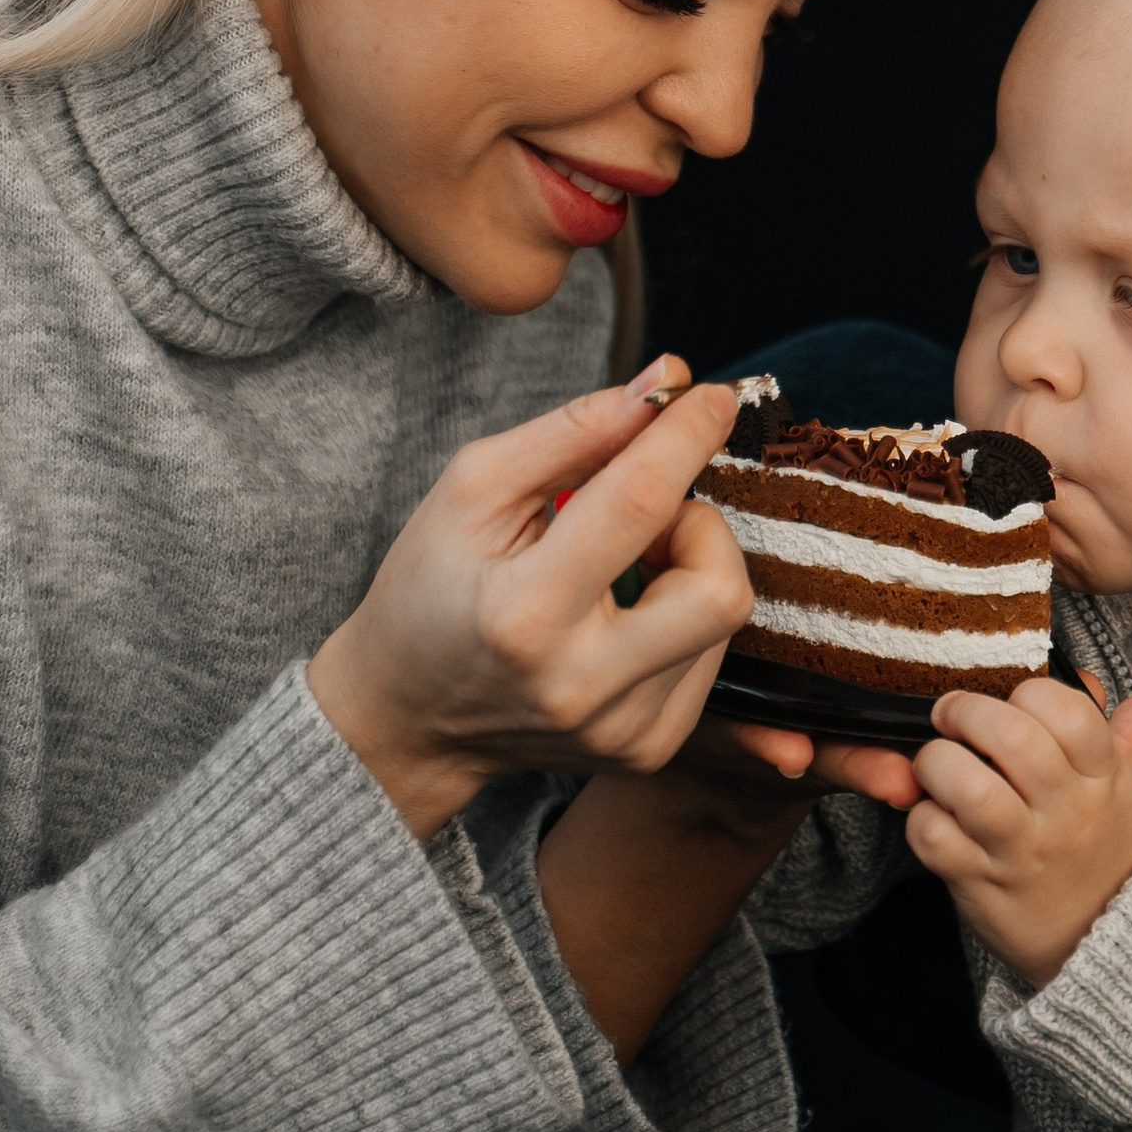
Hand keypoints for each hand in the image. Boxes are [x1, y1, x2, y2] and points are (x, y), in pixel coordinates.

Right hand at [308, 374, 752, 839]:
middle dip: (700, 523)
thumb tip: (668, 382)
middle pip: (720, 586)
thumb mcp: (473, 489)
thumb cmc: (431, 587)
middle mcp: (583, 684)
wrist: (407, 718)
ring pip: (724, 617)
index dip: (686, 436)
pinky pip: (712, 655)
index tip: (713, 395)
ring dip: (687, 566)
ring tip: (616, 565)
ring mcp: (622, 729)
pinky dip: (682, 612)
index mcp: (525, 613)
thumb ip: (575, 430)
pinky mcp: (649, 749)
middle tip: (647, 512)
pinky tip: (623, 612)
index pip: (639, 504)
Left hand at [907, 675, 1131, 989]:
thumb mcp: (1124, 794)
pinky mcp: (981, 886)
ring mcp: (1022, 852)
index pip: (1071, 711)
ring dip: (937, 763)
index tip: (1013, 700)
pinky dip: (921, 817)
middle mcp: (1064, 812)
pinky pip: (936, 838)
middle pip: (1012, 737)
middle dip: (966, 711)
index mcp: (1101, 779)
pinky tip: (933, 814)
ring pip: (968, 787)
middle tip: (951, 716)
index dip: (1031, 692)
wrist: (1098, 947)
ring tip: (936, 764)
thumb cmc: (1101, 854)